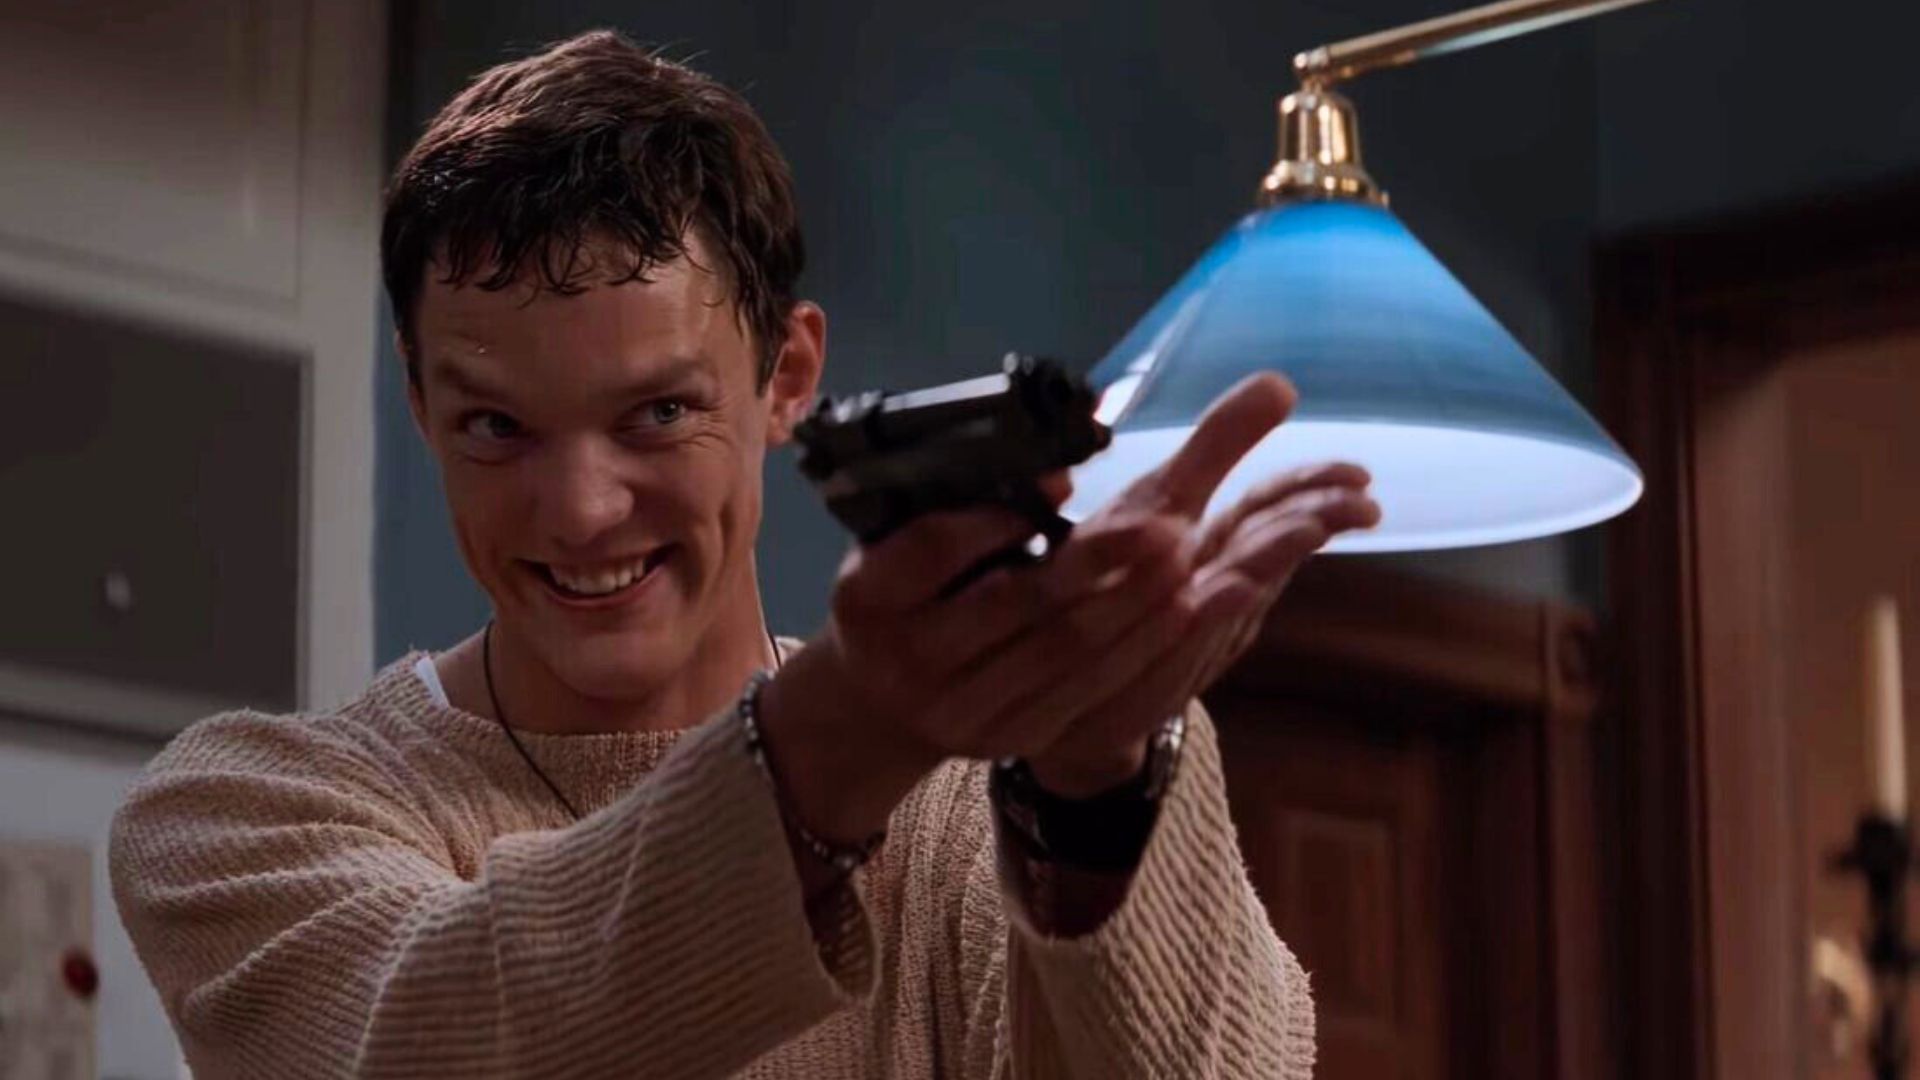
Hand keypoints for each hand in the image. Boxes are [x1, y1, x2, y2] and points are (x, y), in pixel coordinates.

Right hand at [759, 475, 1213, 844]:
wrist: (880, 704)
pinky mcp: (1009, 738)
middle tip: (1160, 521)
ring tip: (1184, 555)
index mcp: (866, 594)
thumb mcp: (889, 548)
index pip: (934, 548)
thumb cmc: (900, 598)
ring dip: (1131, 602)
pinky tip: (1181, 609)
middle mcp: (906, 657)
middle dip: (1095, 560)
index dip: (999, 516)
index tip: (1063, 481)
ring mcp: (958, 709)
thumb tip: (1048, 468)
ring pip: (1059, 650)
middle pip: (1011, 604)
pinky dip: (1139, 646)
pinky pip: (1086, 691)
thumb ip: (947, 511)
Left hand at [1024, 373, 1379, 796]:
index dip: (1316, 489)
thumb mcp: (1169, 499)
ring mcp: (1190, 628)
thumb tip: (1278, 385)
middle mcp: (1217, 583)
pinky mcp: (1155, 666)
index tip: (1358, 474)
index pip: (1276, 505)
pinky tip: (1225, 587)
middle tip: (1359, 504)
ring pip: (1235, 588)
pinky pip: (1183, 635)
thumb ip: (1220, 444)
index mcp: (1223, 543)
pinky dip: (1208, 612)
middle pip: (1268, 544)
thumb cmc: (1131, 579)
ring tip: (1303, 529)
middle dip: (1311, 521)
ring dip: (1268, 559)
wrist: (1074, 682)